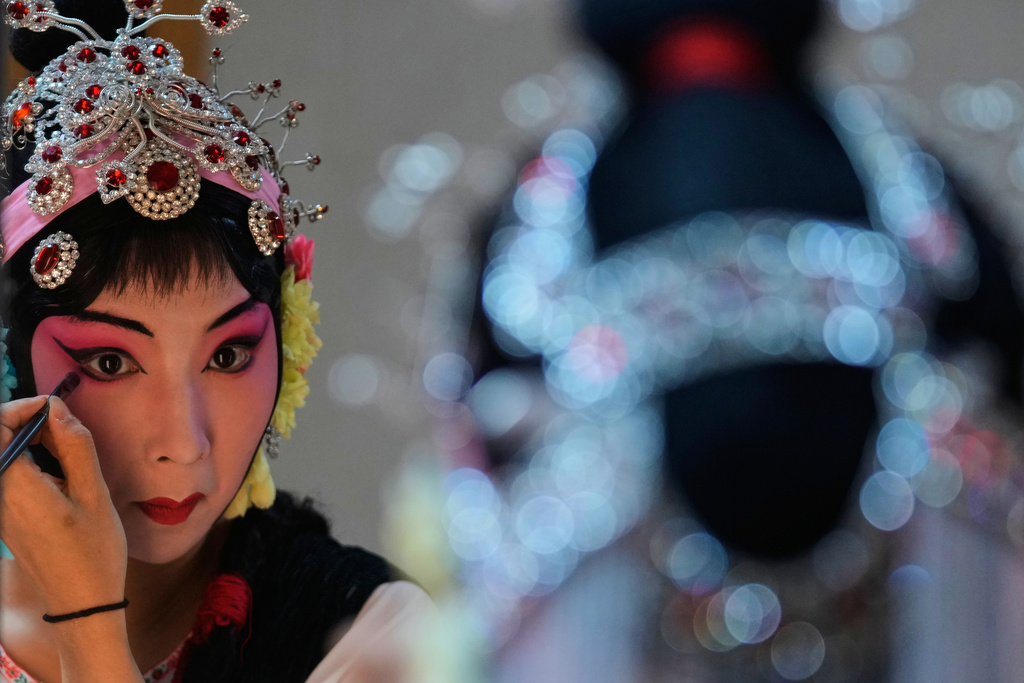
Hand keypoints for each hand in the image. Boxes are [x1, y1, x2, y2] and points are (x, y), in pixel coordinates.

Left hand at [0, 395, 127, 615]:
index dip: (21, 408)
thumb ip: (75, 446)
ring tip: (68, 450)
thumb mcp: (93, 492)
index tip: (54, 410)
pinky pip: (8, 476)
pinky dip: (28, 461)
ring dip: (29, 441)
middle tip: (66, 428)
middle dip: (27, 422)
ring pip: (3, 457)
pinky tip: (60, 473)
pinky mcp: (5, 517)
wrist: (81, 599)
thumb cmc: (93, 550)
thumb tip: (57, 410)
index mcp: (15, 486)